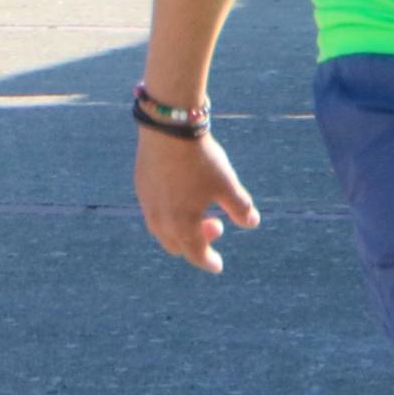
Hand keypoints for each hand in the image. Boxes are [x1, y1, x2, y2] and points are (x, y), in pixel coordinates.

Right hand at [136, 123, 258, 271]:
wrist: (169, 129)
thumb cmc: (201, 160)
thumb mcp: (226, 184)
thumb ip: (240, 208)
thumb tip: (252, 223)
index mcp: (182, 226)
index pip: (196, 254)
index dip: (209, 261)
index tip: (218, 265)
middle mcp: (160, 221)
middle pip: (177, 245)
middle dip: (197, 243)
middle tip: (217, 225)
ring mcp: (147, 204)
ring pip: (162, 230)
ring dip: (181, 230)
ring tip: (199, 211)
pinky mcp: (141, 188)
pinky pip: (154, 212)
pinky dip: (169, 215)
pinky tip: (182, 196)